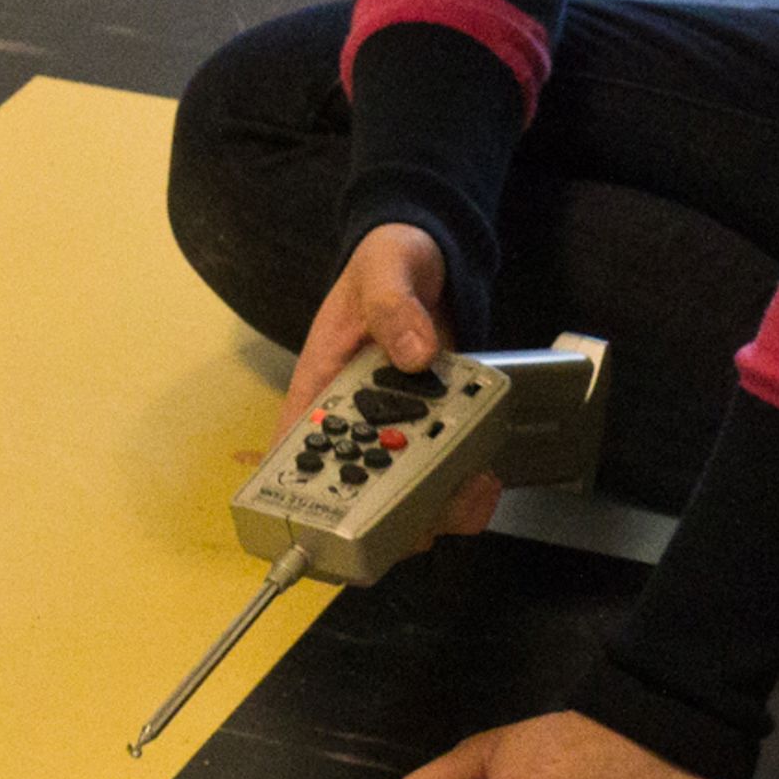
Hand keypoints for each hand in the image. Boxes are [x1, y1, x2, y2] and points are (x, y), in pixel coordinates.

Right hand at [288, 221, 502, 538]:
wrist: (432, 258)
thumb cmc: (389, 259)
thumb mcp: (385, 269)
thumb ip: (392, 305)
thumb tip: (413, 354)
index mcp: (319, 389)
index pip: (293, 458)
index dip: (306, 501)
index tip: (341, 520)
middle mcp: (353, 422)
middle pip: (353, 493)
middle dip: (391, 515)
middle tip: (431, 505)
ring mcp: (395, 432)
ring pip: (402, 497)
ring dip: (435, 507)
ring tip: (470, 487)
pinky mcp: (433, 431)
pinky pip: (441, 476)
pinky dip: (462, 487)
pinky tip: (484, 477)